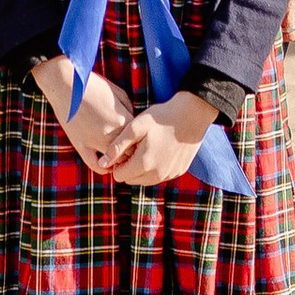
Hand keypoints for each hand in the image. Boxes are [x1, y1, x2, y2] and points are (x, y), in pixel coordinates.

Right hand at [33, 55, 130, 166]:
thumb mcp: (117, 92)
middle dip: (132, 150)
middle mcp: (111, 132)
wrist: (65, 83)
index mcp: (123, 119)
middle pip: (130, 151)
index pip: (139, 138)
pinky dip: (103, 168)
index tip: (139, 138)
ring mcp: (95, 140)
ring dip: (119, 160)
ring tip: (121, 158)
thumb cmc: (92, 84)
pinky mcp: (80, 145)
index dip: (140, 138)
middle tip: (131, 149)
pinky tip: (107, 165)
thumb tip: (132, 121)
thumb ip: (128, 109)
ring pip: (115, 160)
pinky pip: (95, 165)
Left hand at [90, 89, 214, 185]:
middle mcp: (157, 175)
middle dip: (129, 167)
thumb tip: (102, 163)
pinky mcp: (178, 171)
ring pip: (145, 180)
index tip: (124, 148)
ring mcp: (169, 174)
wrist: (192, 114)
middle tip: (135, 147)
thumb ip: (117, 147)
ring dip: (142, 168)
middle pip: (131, 180)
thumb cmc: (161, 117)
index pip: (119, 176)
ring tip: (147, 147)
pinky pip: (160, 175)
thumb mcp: (135, 127)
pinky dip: (156, 167)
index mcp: (144, 164)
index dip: (118, 163)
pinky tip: (159, 149)